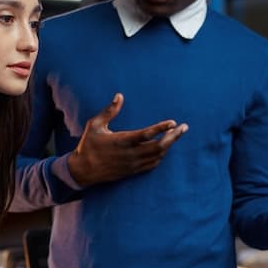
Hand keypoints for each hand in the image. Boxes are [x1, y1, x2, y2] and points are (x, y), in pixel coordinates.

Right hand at [67, 93, 187, 185]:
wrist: (83, 171)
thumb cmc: (88, 145)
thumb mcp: (95, 125)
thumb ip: (109, 111)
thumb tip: (119, 96)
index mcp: (122, 141)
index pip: (147, 134)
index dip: (161, 128)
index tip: (173, 122)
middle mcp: (130, 154)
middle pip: (159, 147)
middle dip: (174, 137)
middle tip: (184, 128)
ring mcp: (133, 165)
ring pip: (158, 156)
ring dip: (168, 146)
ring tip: (176, 135)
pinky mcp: (132, 171)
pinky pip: (152, 165)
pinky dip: (161, 156)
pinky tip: (164, 148)